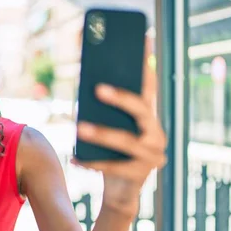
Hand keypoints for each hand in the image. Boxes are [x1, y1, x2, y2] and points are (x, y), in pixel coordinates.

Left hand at [74, 41, 166, 213]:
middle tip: (97, 88)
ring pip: (126, 141)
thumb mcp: (110, 126)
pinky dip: (92, 162)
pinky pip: (113, 167)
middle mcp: (156, 134)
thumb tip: (87, 83)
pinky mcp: (140, 175)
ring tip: (79, 128)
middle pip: (141, 110)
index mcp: (149, 117)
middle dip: (120, 97)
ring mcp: (152, 155)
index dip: (146, 64)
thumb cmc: (111, 152)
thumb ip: (104, 107)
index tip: (142, 39)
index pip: (149, 86)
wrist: (120, 190)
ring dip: (101, 133)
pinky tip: (74, 158)